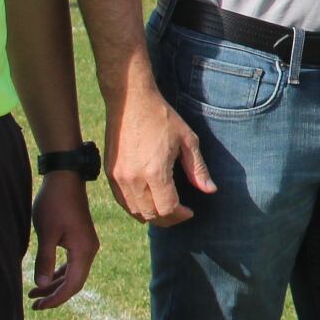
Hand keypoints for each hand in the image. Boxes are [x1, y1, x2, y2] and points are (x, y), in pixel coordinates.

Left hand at [28, 172, 98, 307]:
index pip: (73, 285)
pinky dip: (59, 273)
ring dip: (55, 285)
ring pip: (72, 273)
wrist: (65, 179)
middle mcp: (89, 250)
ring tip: (34, 294)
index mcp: (83, 250)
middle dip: (55, 295)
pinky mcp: (80, 239)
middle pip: (75, 282)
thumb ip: (45, 260)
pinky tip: (45, 278)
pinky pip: (72, 263)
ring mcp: (86, 245)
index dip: (56, 299)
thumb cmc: (54, 204)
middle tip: (34, 304)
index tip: (38, 306)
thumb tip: (41, 286)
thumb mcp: (46, 233)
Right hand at [106, 83, 214, 227]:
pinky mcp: (109, 173)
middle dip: (168, 219)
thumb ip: (198, 168)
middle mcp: (133, 179)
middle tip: (180, 213)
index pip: (168, 209)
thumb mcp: (187, 140)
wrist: (130, 100)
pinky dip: (136, 207)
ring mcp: (118, 177)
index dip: (181, 215)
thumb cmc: (161, 117)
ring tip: (166, 208)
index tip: (190, 211)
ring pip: (135, 211)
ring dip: (152, 215)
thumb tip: (210, 190)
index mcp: (155, 172)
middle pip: (151, 215)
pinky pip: (122, 201)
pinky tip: (148, 200)